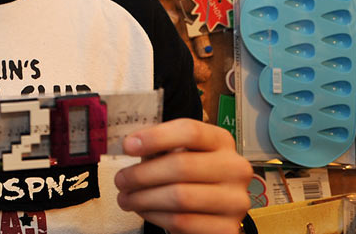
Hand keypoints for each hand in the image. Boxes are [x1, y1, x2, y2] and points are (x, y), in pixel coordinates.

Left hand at [114, 118, 252, 233]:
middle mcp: (235, 168)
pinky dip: (155, 216)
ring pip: (180, 197)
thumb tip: (131, 144)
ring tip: (125, 198)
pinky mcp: (227, 228)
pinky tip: (143, 210)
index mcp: (222, 141)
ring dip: (143, 198)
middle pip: (182, 166)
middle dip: (142, 174)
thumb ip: (160, 147)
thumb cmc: (191, 177)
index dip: (155, 137)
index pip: (190, 131)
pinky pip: (182, 222)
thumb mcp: (181, 153)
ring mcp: (235, 201)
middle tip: (120, 180)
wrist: (214, 211)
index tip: (128, 146)